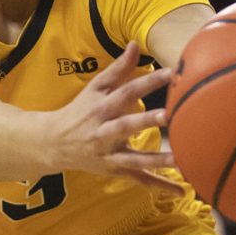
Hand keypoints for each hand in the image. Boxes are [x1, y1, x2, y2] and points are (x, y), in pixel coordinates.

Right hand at [51, 42, 180, 194]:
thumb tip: (136, 44)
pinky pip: (138, 179)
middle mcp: (103, 131)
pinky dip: (159, 185)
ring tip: (180, 159)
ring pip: (134, 158)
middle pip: (126, 125)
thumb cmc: (80, 111)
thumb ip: (118, 68)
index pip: (125, 91)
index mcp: (100, 107)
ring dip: (156, 159)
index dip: (148, 82)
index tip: (172, 73)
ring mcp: (109, 153)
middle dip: (146, 121)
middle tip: (169, 115)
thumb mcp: (94, 88)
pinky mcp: (115, 170)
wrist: (54, 142)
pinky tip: (181, 190)